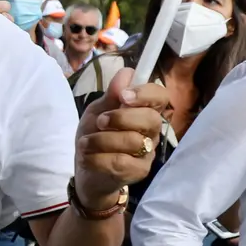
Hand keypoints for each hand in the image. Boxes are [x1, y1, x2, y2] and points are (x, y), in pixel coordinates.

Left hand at [73, 67, 166, 205]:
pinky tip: (87, 157)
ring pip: (133, 141)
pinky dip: (97, 158)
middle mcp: (151, 131)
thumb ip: (111, 95)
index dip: (145, 93)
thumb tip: (126, 73)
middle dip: (121, 118)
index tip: (123, 96)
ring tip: (85, 143)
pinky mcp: (139, 171)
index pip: (160, 96)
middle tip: (100, 122)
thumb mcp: (97, 112)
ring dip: (102, 140)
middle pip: (151, 119)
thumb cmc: (95, 138)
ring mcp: (148, 152)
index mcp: (143, 111)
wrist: (87, 172)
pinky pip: (121, 162)